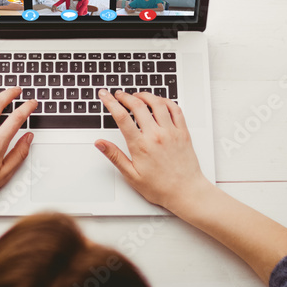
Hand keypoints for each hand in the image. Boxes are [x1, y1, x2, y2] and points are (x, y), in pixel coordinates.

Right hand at [94, 90, 211, 210]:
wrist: (186, 192)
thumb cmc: (160, 187)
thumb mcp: (131, 175)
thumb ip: (115, 156)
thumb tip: (100, 144)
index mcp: (141, 146)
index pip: (121, 117)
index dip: (110, 102)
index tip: (104, 95)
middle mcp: (156, 135)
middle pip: (137, 105)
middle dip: (125, 96)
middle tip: (118, 95)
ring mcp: (171, 132)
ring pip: (157, 103)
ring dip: (144, 95)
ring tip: (137, 95)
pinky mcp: (183, 132)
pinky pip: (175, 109)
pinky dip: (165, 101)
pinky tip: (159, 101)